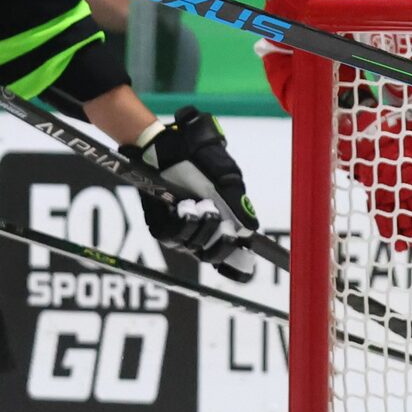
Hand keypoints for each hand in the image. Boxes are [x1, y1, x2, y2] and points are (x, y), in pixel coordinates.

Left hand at [126, 105, 261, 279]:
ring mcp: (180, 230)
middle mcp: (202, 231)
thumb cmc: (200, 160)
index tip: (246, 263)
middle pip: (213, 257)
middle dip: (220, 243)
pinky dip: (182, 224)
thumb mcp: (227, 179)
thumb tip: (251, 229)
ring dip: (200, 228)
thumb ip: (238, 204)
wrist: (171, 147)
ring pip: (193, 247)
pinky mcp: (160, 224)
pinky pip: (171, 237)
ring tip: (200, 204)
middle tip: (223, 224)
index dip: (238, 265)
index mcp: (223, 223)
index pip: (231, 256)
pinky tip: (184, 207)